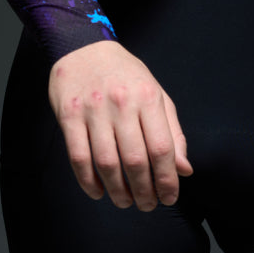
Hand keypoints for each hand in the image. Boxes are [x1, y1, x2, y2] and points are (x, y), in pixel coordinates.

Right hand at [48, 39, 192, 210]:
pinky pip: (78, 157)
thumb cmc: (125, 74)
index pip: (162, 148)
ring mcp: (93, 109)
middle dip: (144, 192)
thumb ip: (172, 132)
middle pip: (135, 160)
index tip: (169, 197)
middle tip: (147, 205)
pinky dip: (89, 182)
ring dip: (118, 191)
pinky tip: (99, 192)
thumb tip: (184, 170)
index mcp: (147, 97)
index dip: (168, 180)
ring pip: (106, 163)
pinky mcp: (68, 116)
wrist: (83, 47)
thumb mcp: (156, 94)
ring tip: (125, 202)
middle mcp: (121, 103)